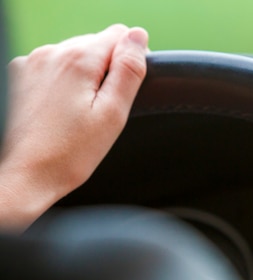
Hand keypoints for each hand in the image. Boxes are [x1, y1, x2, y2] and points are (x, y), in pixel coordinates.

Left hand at [0, 24, 148, 232]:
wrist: (25, 176)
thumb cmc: (70, 154)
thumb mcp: (113, 114)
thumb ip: (128, 70)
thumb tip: (138, 37)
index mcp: (78, 60)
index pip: (120, 35)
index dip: (128, 63)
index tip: (120, 92)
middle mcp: (51, 53)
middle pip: (95, 45)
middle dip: (104, 71)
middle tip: (98, 110)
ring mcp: (30, 63)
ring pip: (73, 56)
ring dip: (82, 78)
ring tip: (77, 115)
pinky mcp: (18, 77)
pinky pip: (52, 68)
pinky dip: (61, 84)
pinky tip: (59, 113)